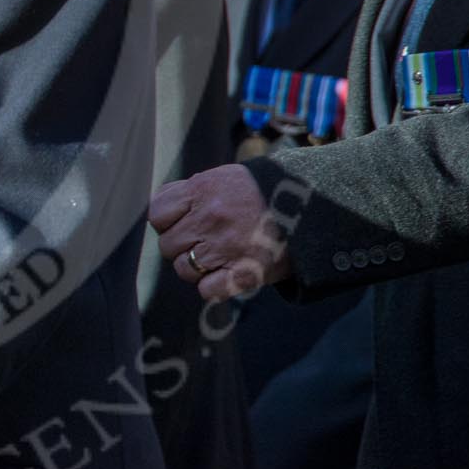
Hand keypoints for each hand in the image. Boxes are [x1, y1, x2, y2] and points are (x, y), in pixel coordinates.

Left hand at [149, 163, 290, 300]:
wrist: (311, 203)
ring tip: (216, 258)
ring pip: (184, 269)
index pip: (158, 214)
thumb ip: (192, 192)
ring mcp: (225, 246)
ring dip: (196, 268)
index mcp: (202, 190)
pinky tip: (225, 275)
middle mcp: (209, 218)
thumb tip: (164, 211)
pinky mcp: (244, 272)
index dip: (166, 222)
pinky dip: (213, 287)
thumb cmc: (263, 191)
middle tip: (203, 242)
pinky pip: (207, 290)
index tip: (181, 223)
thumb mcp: (224, 177)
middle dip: (182, 246)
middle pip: (168, 245)